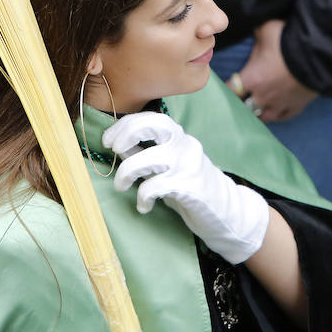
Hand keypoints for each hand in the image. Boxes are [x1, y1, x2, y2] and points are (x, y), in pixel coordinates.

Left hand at [103, 112, 268, 264]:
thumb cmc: (189, 186)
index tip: (107, 141)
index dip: (124, 126)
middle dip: (127, 134)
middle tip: (114, 150)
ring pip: (148, 159)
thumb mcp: (167, 166)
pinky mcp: (190, 187)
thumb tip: (118, 144)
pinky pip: (156, 187)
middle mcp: (185, 145)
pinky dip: (143, 198)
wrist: (225, 212)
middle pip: (153, 125)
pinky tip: (144, 206)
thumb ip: (146, 153)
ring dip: (126, 173)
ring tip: (121, 186)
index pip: (150, 118)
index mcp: (179, 137)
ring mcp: (189, 165)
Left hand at [229, 20, 316, 121]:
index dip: (224, 90)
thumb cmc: (288, 41)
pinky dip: (277, 115)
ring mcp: (280, 104)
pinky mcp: (297, 106)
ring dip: (256, 111)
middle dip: (240, 103)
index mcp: (252, 78)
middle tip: (237, 98)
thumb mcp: (266, 29)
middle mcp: (263, 95)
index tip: (222, 87)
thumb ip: (256, 34)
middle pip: (244, 107)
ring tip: (253, 108)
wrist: (320, 55)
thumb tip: (251, 29)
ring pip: (263, 116)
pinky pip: (283, 117)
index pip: (230, 90)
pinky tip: (274, 112)